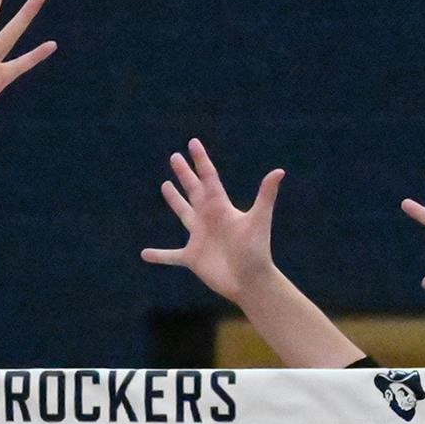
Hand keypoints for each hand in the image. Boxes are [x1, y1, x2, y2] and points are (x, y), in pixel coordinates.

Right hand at [141, 138, 285, 305]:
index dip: (201, 160)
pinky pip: (171, 256)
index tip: (193, 143)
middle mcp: (208, 218)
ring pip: (183, 214)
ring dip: (174, 200)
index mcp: (221, 207)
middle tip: (174, 157)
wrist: (251, 280)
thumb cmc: (256, 251)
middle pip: (193, 190)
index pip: (209, 178)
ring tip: (165, 186)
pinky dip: (159, 256)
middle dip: (184, 174)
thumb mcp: (259, 220)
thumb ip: (265, 195)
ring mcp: (199, 237)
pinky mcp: (192, 258)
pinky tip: (145, 254)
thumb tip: (279, 171)